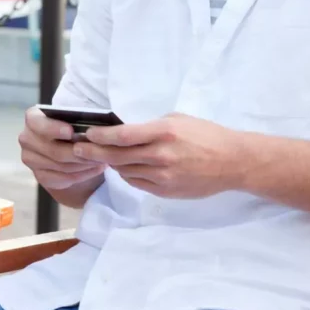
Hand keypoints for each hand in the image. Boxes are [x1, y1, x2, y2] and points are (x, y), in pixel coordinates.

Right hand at [19, 107, 105, 190]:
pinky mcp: (39, 176)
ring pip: (60, 165)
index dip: (53, 128)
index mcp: (33, 118)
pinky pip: (62, 179)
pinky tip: (94, 169)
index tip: (71, 132)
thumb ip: (77, 121)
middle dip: (78, 152)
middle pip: (53, 149)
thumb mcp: (74, 121)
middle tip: (98, 151)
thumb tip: (92, 128)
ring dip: (83, 164)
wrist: (68, 153)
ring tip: (100, 159)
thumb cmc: (72, 131)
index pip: (37, 123)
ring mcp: (30, 159)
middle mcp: (27, 138)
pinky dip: (81, 175)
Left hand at [75, 113, 247, 198]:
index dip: (100, 136)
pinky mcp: (166, 191)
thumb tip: (125, 130)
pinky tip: (124, 166)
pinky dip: (127, 174)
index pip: (122, 136)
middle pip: (117, 156)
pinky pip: (137, 182)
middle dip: (93, 152)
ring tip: (99, 156)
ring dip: (110, 163)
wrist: (232, 162)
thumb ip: (150, 126)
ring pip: (124, 171)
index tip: (87, 134)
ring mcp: (163, 176)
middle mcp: (160, 156)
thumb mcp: (178, 119)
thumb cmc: (206, 134)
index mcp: (163, 133)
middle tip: (78, 149)